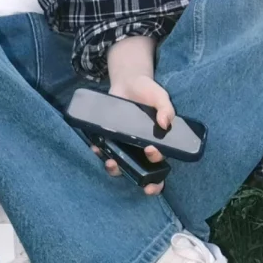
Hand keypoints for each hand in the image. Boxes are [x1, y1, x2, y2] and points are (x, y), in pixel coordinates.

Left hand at [94, 65, 173, 193]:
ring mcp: (125, 145)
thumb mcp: (160, 97)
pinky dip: (100, 152)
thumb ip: (166, 109)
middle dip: (139, 180)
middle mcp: (141, 149)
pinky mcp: (111, 138)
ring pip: (121, 165)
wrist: (128, 82)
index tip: (152, 160)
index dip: (158, 177)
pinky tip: (96, 147)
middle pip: (141, 172)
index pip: (160, 165)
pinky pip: (106, 150)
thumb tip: (165, 124)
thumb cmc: (149, 92)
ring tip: (111, 162)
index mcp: (158, 143)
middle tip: (132, 175)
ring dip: (115, 168)